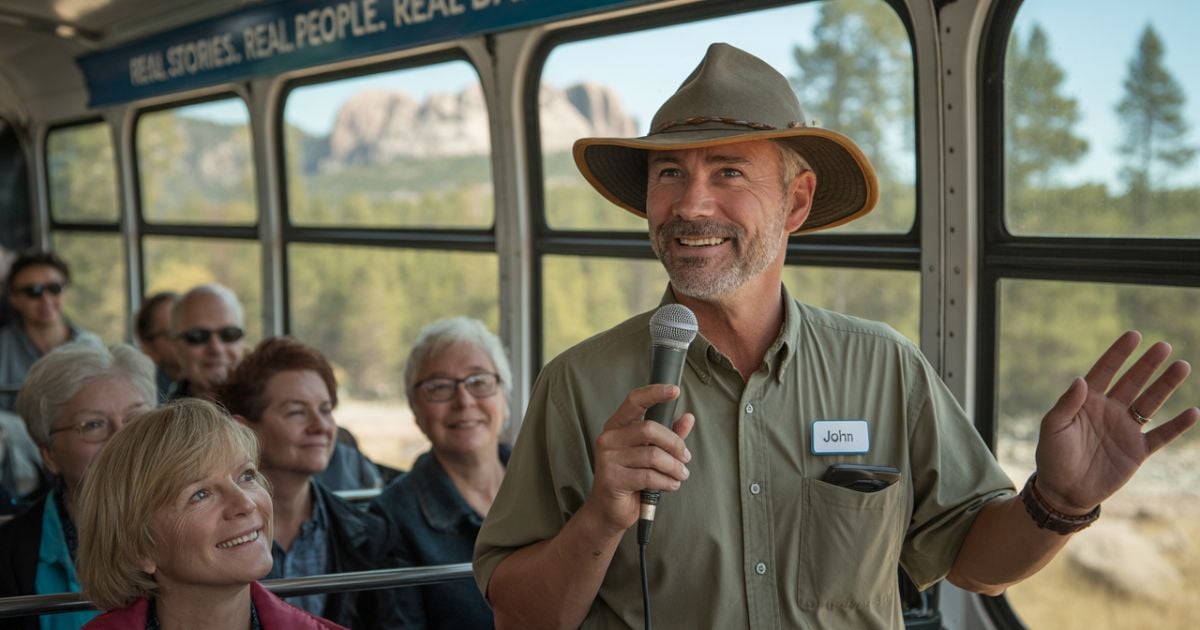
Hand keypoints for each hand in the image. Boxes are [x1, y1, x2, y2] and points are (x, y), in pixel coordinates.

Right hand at [587, 384, 694, 533]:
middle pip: (649, 429)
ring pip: (653, 456)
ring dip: (674, 467)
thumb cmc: (631, 479)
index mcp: (616, 426)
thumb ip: (669, 435)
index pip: (634, 401)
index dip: (654, 393)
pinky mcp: (612, 479)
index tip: (674, 390)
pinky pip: (649, 476)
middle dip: (674, 444)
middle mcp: (608, 438)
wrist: (609, 512)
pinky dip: (667, 481)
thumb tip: (689, 417)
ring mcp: (608, 459)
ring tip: (680, 475)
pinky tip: (670, 485)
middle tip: (685, 457)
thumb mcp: (651, 454)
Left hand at [1034, 331, 1197, 513]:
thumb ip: (1066, 404)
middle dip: (1147, 364)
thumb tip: (1081, 379)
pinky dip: (1177, 425)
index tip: (1134, 335)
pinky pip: (1161, 435)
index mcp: (1087, 401)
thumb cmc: (1052, 457)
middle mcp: (1109, 410)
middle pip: (1132, 382)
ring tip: (1182, 366)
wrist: (1064, 491)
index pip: (1105, 371)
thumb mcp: (1052, 428)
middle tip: (1163, 346)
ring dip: (1165, 386)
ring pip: (1150, 403)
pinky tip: (1193, 412)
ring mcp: (1125, 429)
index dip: (1119, 353)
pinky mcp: (1137, 451)